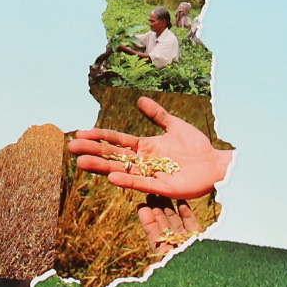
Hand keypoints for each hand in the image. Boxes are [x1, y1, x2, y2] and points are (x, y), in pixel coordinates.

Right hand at [70, 97, 232, 198]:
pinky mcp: (161, 187)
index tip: (79, 133)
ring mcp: (150, 174)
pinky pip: (141, 183)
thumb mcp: (174, 125)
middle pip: (113, 156)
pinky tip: (112, 177)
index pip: (116, 141)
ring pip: (121, 170)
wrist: (215, 164)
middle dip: (92, 151)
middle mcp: (143, 161)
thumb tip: (140, 99)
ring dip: (101, 167)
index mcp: (144, 147)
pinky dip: (126, 180)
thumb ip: (157, 114)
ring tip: (81, 163)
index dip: (98, 137)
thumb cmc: (196, 146)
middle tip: (70, 148)